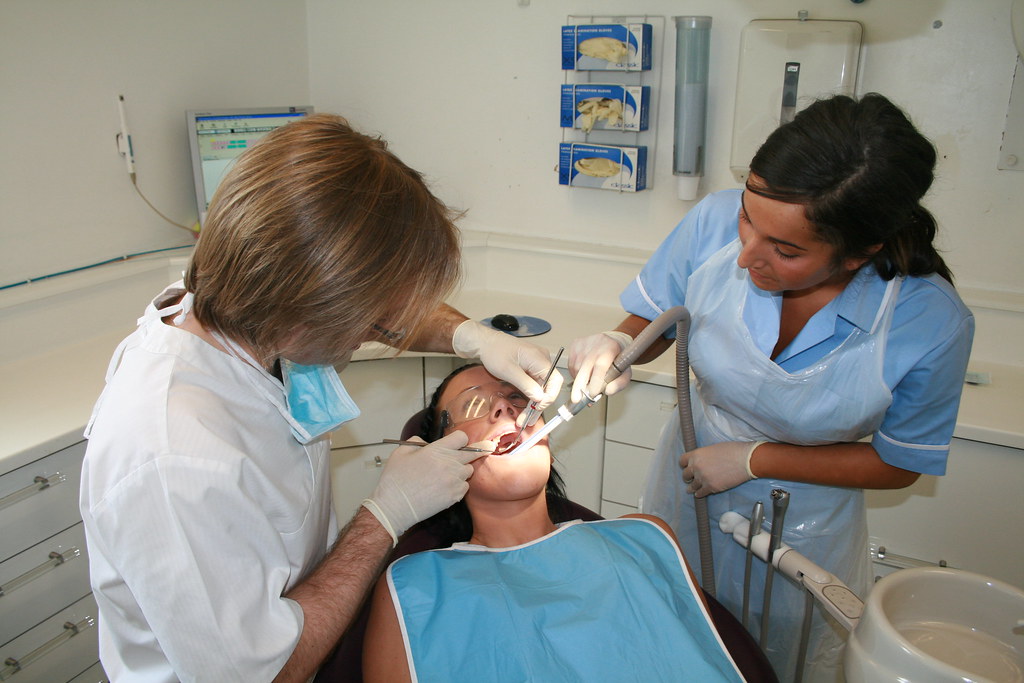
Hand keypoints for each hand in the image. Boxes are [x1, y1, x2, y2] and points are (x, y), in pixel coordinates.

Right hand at [362, 431, 490, 544]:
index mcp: (437, 450)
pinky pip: (464, 486)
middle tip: (478, 450)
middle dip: (473, 451)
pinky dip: (458, 485)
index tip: (459, 442)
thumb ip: (416, 442)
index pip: (462, 437)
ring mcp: (454, 481)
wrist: (395, 507)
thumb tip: (425, 443)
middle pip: (472, 453)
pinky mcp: (455, 496)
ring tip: (447, 474)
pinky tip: (445, 487)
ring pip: (469, 470)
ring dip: (462, 470)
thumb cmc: (395, 480)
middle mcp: (450, 464)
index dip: (459, 439)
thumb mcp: (401, 452)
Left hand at [451, 321, 563, 409]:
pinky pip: (535, 385)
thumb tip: (540, 398)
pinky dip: (530, 397)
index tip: (537, 408)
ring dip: (534, 404)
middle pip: (548, 386)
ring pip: (541, 388)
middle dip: (539, 405)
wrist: (486, 343)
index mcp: (539, 358)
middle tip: (527, 420)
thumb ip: (526, 384)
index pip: (555, 380)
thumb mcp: (508, 370)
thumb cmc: (495, 352)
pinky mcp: (531, 369)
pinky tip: (525, 409)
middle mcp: (542, 361)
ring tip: (524, 419)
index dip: (549, 396)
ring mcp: (537, 365)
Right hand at [568, 331, 632, 402]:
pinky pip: (571, 364)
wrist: (611, 342)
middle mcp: (597, 343)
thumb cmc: (617, 358)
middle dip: (579, 385)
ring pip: (576, 367)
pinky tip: (583, 374)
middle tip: (577, 398)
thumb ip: (620, 383)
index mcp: (611, 348)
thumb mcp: (625, 371)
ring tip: (588, 382)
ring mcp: (584, 343)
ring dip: (579, 380)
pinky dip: (575, 373)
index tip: (593, 393)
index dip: (595, 381)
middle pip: (585, 366)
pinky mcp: (575, 344)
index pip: (601, 365)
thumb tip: (608, 391)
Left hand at [681, 441, 764, 497]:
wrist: (745, 460)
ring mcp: (703, 478)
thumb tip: (703, 460)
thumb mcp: (713, 448)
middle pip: (685, 474)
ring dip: (692, 487)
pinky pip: (700, 493)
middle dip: (688, 476)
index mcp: (696, 454)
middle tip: (689, 478)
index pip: (682, 461)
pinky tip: (699, 494)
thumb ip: (704, 455)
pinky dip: (699, 494)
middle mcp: (696, 466)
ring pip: (692, 486)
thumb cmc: (733, 451)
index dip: (684, 465)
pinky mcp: (711, 487)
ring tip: (691, 489)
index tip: (686, 467)